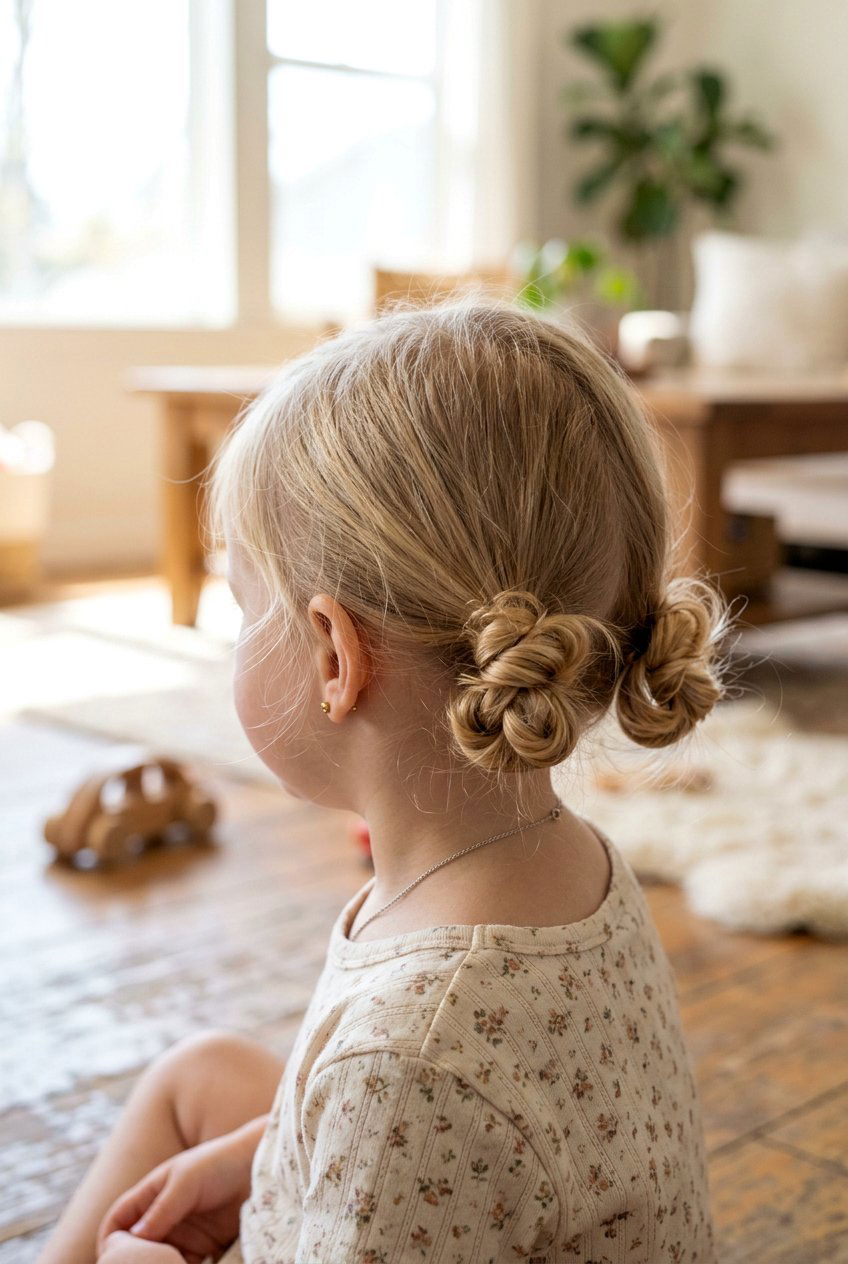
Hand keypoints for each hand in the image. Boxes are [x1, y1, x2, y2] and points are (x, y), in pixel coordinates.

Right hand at [96, 1119, 264, 1263]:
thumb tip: (131, 1239)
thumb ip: (161, 1210)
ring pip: (161, 1260)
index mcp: (152, 1194)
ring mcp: (185, 1234)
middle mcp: (165, 1216)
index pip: (119, 1220)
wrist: (261, 1166)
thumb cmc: (220, 1162)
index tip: (111, 1259)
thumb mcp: (186, 1181)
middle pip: (137, 1247)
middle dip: (136, 1262)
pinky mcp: (206, 1247)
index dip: (110, 1239)